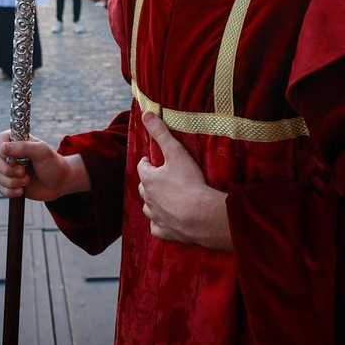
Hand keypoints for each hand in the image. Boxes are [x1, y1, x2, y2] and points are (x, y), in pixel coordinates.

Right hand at [0, 130, 87, 200]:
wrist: (60, 183)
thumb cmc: (53, 164)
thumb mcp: (41, 152)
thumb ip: (23, 147)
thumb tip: (2, 148)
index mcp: (17, 142)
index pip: (0, 140)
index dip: (3, 150)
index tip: (15, 159)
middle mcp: (11, 155)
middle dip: (9, 170)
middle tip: (24, 172)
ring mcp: (10, 170)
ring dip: (12, 182)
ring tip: (27, 181)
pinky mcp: (11, 184)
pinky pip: (1, 189)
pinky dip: (10, 191)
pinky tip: (22, 191)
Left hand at [136, 111, 231, 249]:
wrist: (201, 216)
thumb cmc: (189, 182)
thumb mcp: (176, 152)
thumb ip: (161, 132)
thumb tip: (146, 113)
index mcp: (149, 179)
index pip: (143, 166)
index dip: (149, 162)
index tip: (154, 160)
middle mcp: (148, 199)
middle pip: (144, 187)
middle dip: (150, 182)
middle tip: (161, 177)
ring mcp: (156, 217)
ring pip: (148, 208)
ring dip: (153, 203)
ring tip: (163, 198)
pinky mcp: (165, 232)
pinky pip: (157, 228)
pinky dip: (159, 224)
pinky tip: (166, 221)